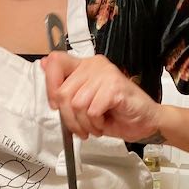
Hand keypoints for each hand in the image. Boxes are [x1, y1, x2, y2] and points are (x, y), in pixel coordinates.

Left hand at [41, 52, 162, 141]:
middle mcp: (94, 65)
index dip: (50, 85)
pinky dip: (96, 123)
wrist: (145, 123)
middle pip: (62, 93)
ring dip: (84, 123)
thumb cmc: (116, 114)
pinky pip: (91, 110)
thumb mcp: (83, 103)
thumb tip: (43, 64)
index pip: (56, 62)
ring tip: (96, 125)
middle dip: (69, 118)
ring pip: (76, 104)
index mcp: (85, 66)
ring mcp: (106, 74)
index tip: (56, 105)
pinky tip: (105, 121)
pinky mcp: (115, 87)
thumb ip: (65, 86)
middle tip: (82, 127)